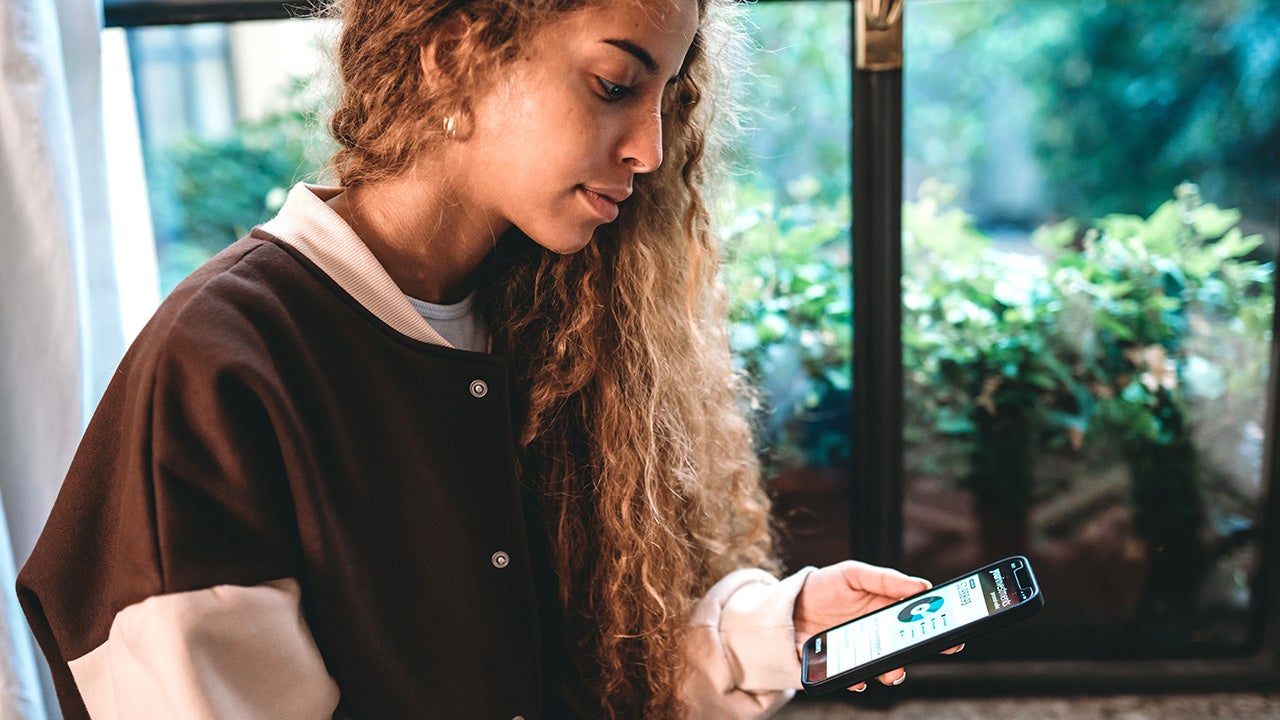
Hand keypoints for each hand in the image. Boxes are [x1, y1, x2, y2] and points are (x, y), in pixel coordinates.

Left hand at [793, 560, 963, 691]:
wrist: (787, 607)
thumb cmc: (824, 587)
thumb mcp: (853, 574)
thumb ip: (885, 579)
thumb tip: (921, 586)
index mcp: (886, 609)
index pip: (918, 620)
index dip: (937, 627)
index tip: (952, 634)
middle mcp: (878, 634)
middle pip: (905, 647)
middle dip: (917, 652)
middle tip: (925, 651)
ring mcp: (861, 652)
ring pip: (884, 666)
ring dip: (891, 670)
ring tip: (892, 670)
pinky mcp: (841, 666)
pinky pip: (854, 677)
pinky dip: (858, 680)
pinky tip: (857, 678)